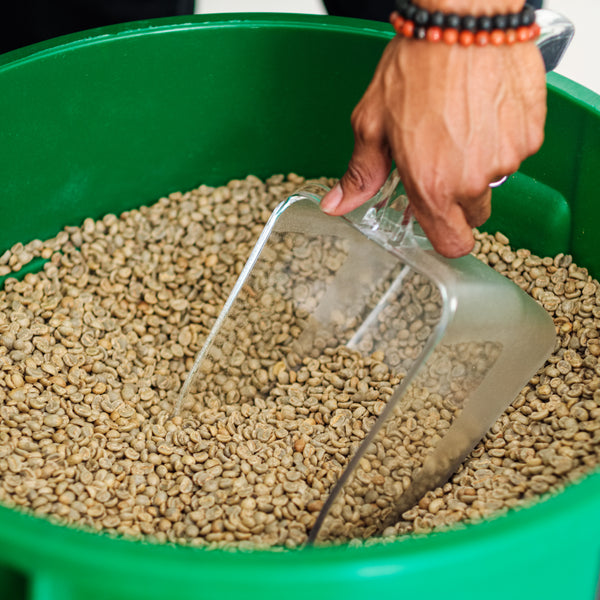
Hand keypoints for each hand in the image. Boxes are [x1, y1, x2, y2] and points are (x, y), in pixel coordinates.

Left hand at [320, 36, 546, 256]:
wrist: (460, 19)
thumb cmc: (414, 67)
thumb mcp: (372, 124)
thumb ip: (361, 173)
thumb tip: (336, 204)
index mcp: (432, 185)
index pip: (452, 243)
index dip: (446, 236)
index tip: (439, 223)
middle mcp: (473, 179)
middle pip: (475, 213)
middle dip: (460, 195)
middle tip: (443, 158)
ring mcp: (507, 156)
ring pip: (495, 178)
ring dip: (480, 162)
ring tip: (461, 123)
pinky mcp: (531, 132)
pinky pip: (516, 149)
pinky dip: (501, 137)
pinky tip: (483, 110)